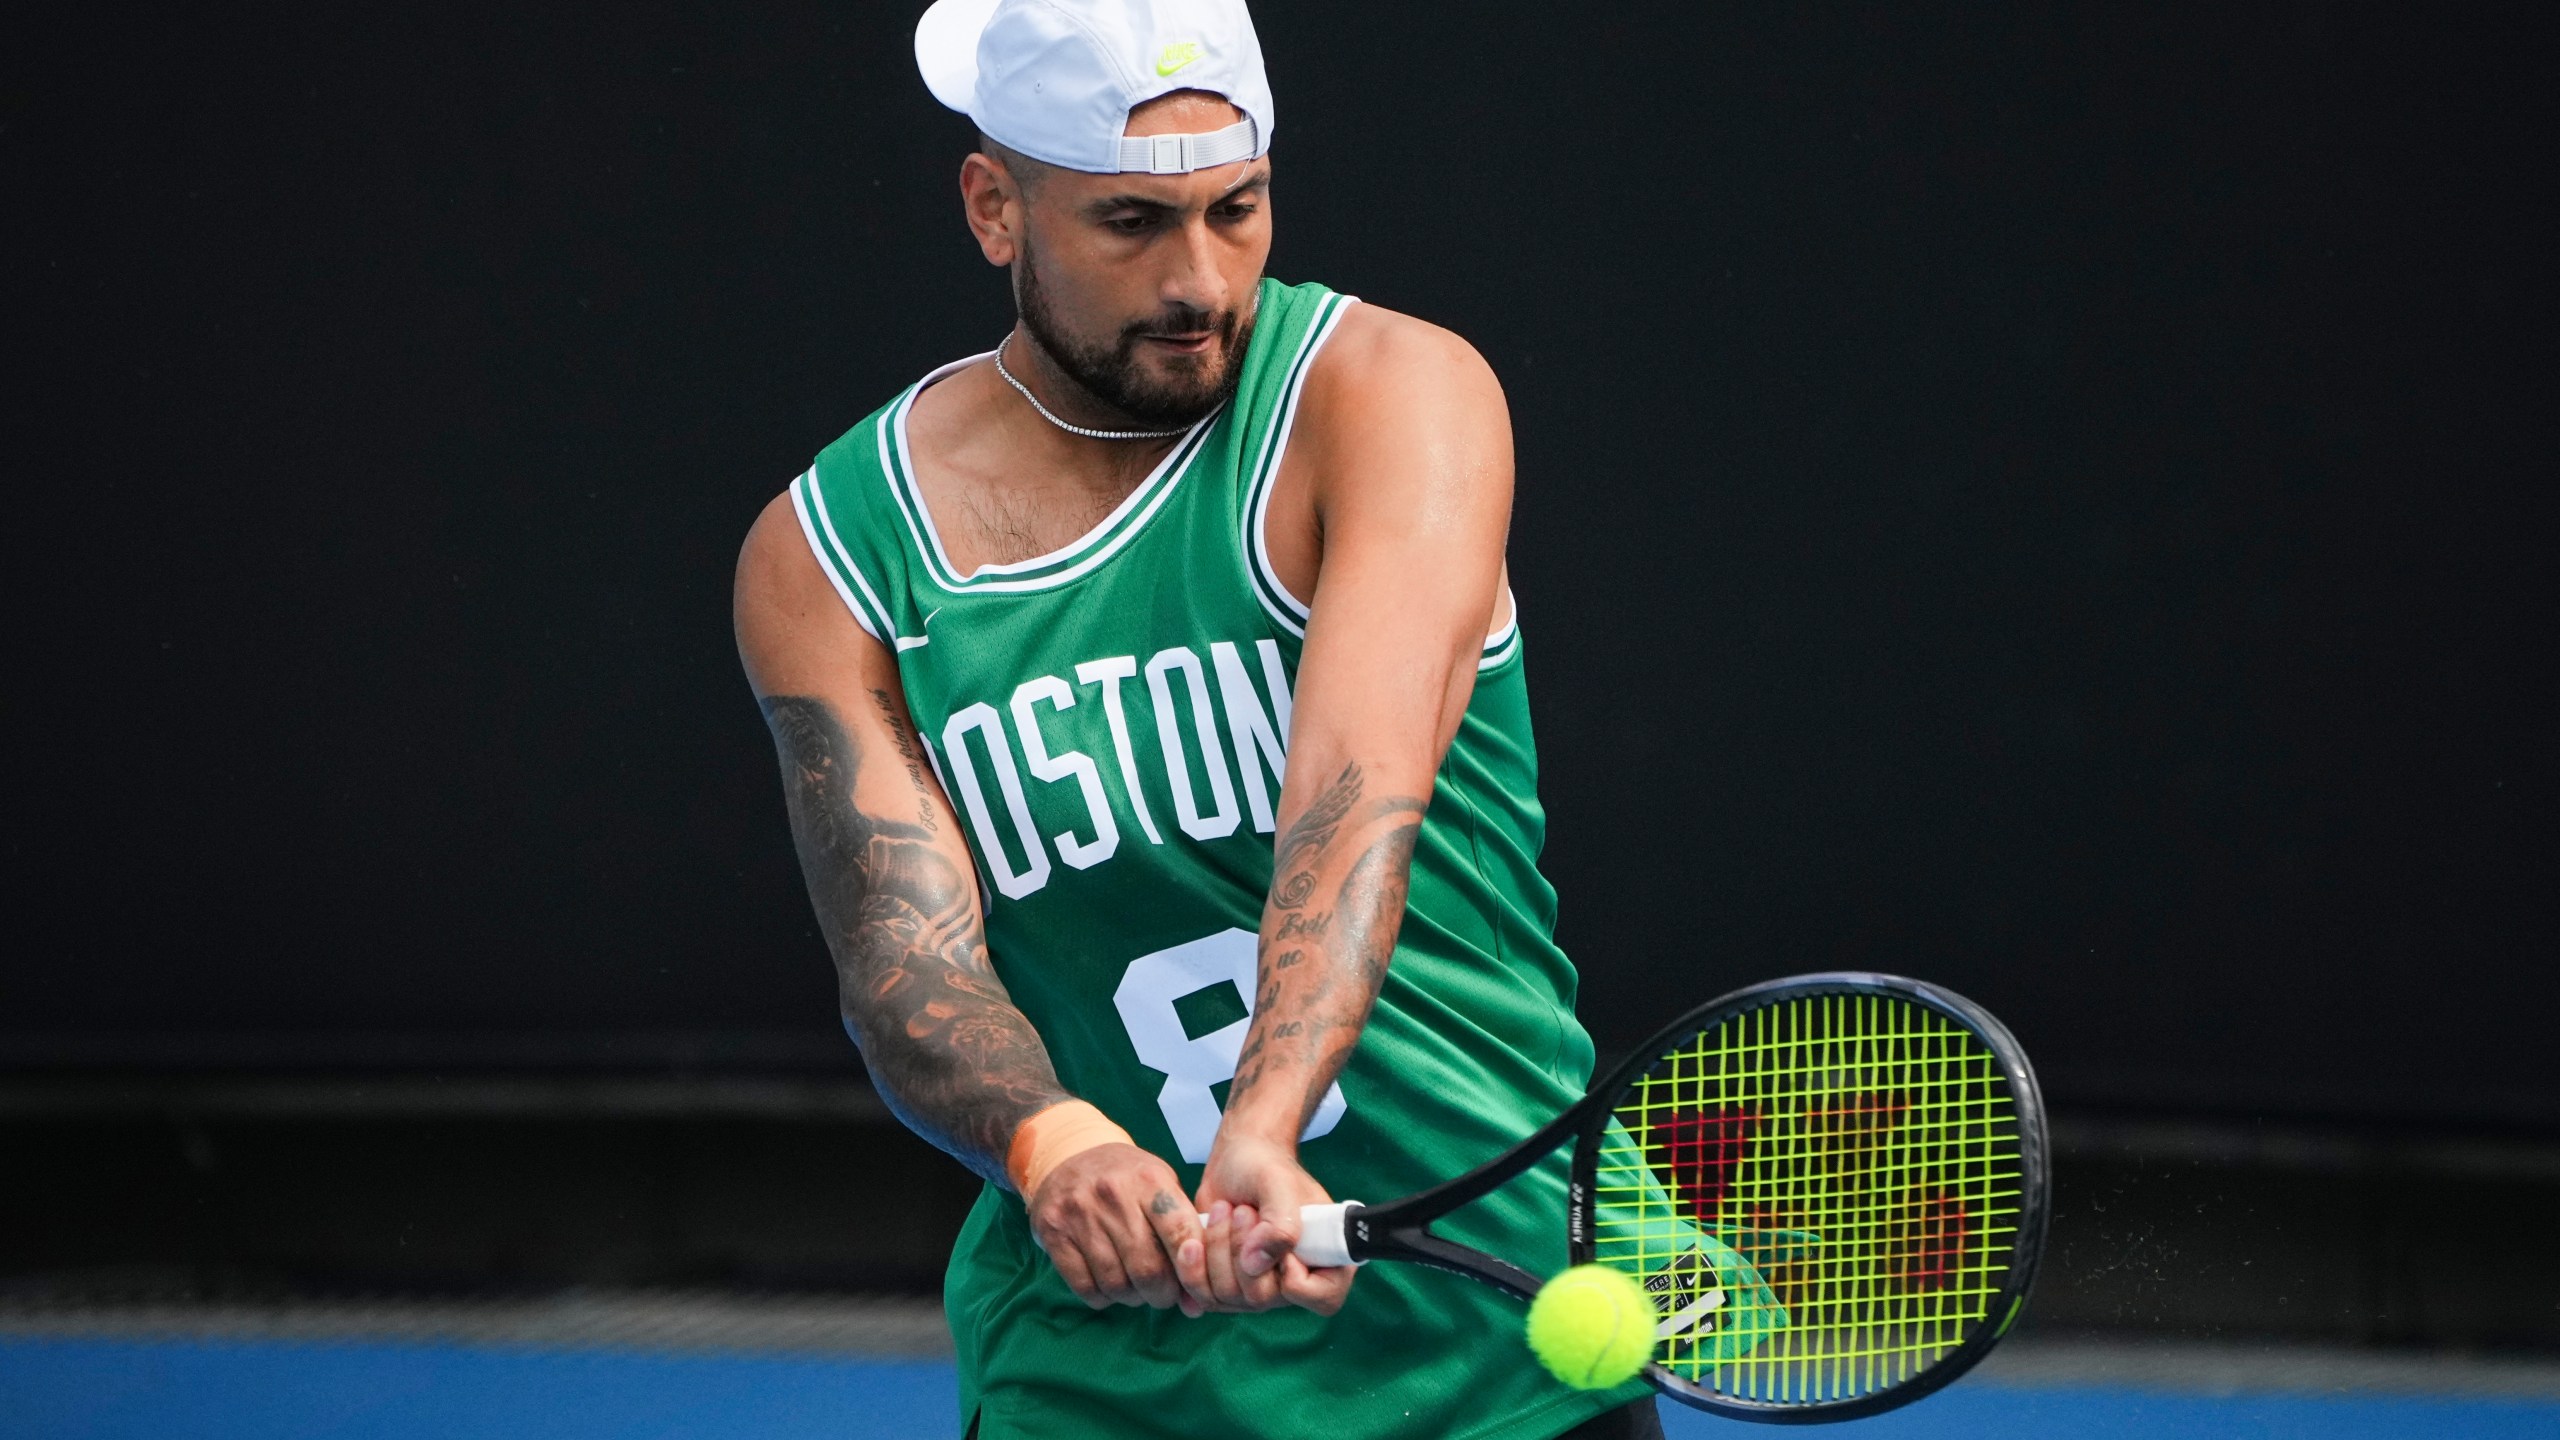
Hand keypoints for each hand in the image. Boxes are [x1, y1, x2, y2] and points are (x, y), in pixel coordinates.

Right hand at [1026, 1143, 1211, 1315]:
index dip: (1192, 1268)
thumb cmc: (1126, 1177)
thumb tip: (1199, 1293)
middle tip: (1163, 1294)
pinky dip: (1102, 1298)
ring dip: (1132, 1298)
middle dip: (1162, 1294)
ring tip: (1136, 1289)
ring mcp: (1080, 1213)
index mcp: (1149, 1179)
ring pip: (1116, 1283)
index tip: (1192, 1279)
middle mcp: (1113, 1194)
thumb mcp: (1160, 1183)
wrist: (1068, 1153)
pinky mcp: (1054, 1232)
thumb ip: (1183, 1229)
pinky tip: (1108, 1287)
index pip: (1181, 1233)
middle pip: (1148, 1269)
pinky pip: (1084, 1287)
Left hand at [1194, 1129, 1357, 1315]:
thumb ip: (1280, 1225)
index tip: (1273, 1237)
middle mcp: (1294, 1280)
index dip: (1295, 1278)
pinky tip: (1196, 1239)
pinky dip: (1194, 1266)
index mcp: (1326, 1258)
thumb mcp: (1278, 1184)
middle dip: (1240, 1247)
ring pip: (1229, 1297)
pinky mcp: (1228, 1287)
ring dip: (1217, 1248)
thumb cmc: (1266, 1167)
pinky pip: (1205, 1296)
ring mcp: (1260, 1288)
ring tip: (1223, 1210)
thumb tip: (1256, 1265)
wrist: (1236, 1162)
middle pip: (1262, 1297)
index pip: (1324, 1298)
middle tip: (1241, 1210)